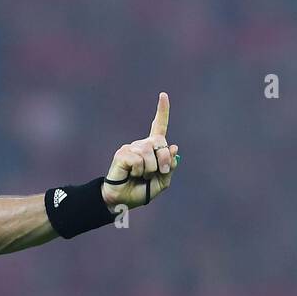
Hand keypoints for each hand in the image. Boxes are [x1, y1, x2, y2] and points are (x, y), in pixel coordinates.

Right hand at [101, 92, 179, 210]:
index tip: (163, 95)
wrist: (123, 200)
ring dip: (149, 169)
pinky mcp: (122, 153)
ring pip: (149, 152)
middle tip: (160, 172)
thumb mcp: (162, 182)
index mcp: (152, 149)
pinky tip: (131, 174)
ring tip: (140, 176)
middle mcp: (142, 144)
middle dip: (165, 159)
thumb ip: (170, 166)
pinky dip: (138, 171)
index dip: (162, 111)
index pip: (158, 126)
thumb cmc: (141, 190)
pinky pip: (138, 159)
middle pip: (160, 142)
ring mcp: (131, 147)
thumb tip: (174, 147)